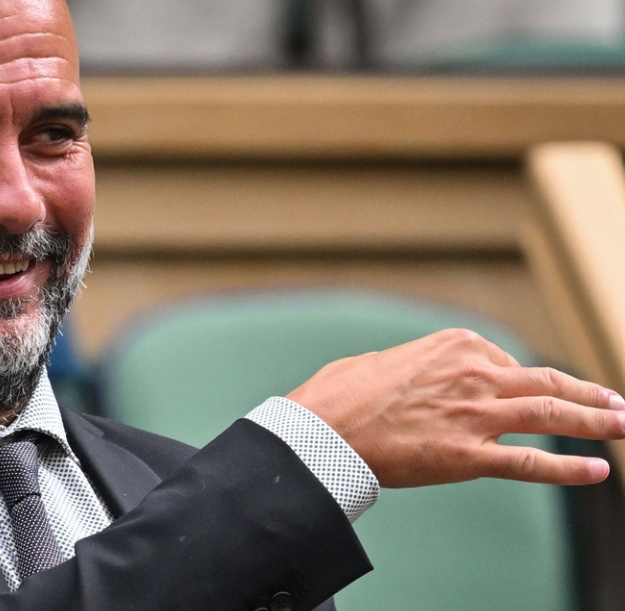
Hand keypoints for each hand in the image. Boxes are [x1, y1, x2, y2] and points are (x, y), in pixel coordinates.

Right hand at [286, 328, 624, 487]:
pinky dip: (569, 468)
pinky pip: (531, 462)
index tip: (529, 397)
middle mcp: (474, 374)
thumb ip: (416, 364)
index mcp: (454, 344)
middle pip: (547, 383)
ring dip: (595, 422)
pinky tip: (597, 472)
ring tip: (623, 426)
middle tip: (616, 404)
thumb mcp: (383, 361)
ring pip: (551, 415)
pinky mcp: (468, 456)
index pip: (507, 363)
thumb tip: (420, 378)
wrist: (321, 429)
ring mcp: (475, 415)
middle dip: (587, 394)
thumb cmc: (340, 395)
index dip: (522, 384)